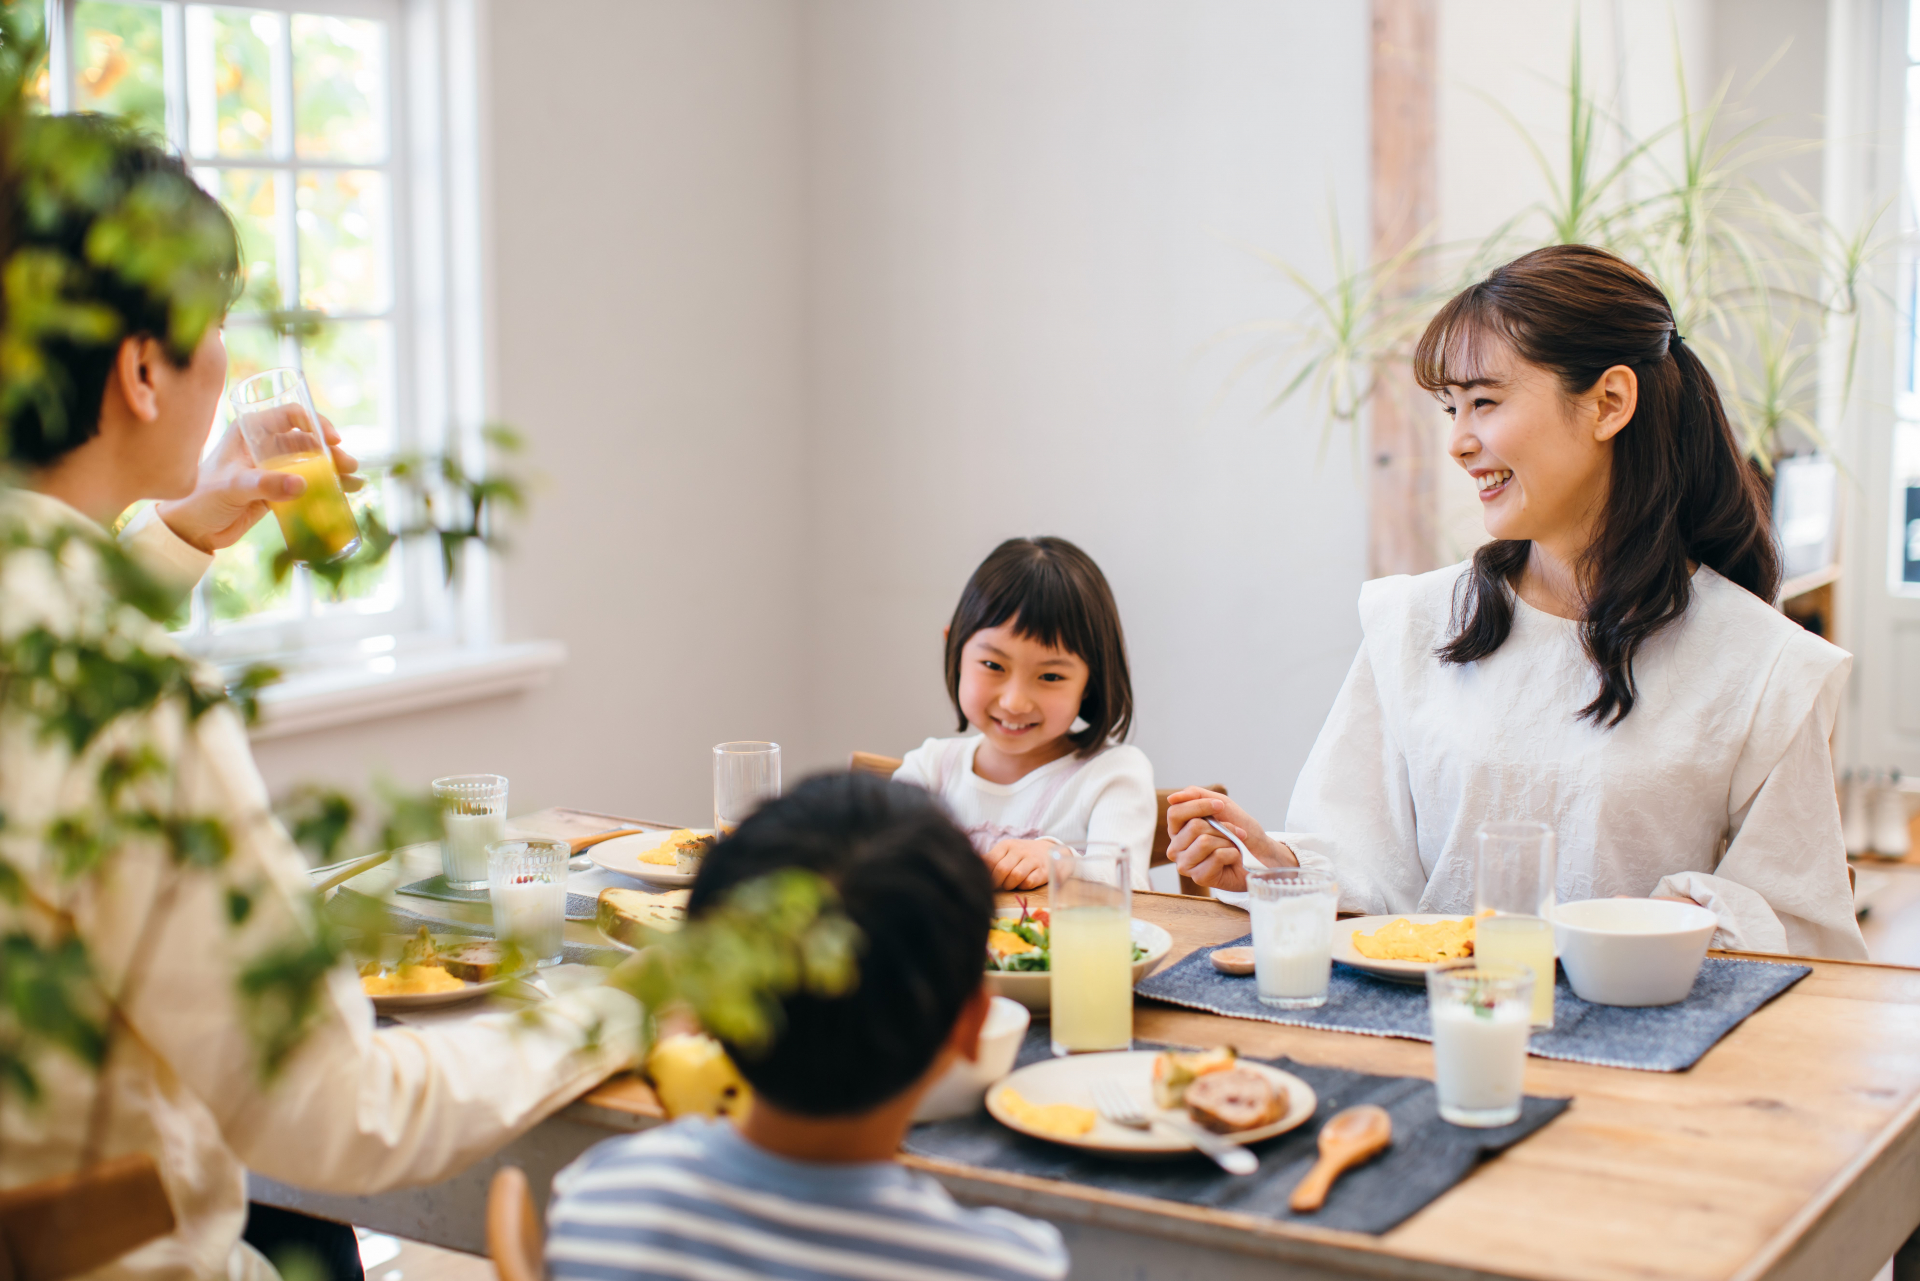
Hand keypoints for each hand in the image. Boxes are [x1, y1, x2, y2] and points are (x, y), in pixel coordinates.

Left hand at [156, 413, 360, 552]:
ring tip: (353, 481)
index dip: (315, 422)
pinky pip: (308, 485)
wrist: (191, 529)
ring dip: (334, 470)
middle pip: (307, 440)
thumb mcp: (232, 487)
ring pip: (311, 463)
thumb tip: (302, 485)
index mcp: (250, 432)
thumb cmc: (201, 498)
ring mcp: (272, 469)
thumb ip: (265, 485)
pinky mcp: (277, 491)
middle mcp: (264, 446)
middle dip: (331, 451)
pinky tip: (345, 492)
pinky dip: (327, 488)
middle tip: (348, 465)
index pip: (289, 415)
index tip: (332, 439)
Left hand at [985, 839, 1054, 890]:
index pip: (990, 861)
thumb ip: (990, 860)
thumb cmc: (1020, 855)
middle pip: (1002, 870)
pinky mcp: (1043, 871)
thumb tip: (971, 867)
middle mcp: (1019, 850)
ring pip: (1016, 876)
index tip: (986, 882)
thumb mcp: (1005, 852)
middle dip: (997, 882)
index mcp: (1006, 845)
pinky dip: (1023, 887)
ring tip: (1010, 885)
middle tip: (997, 886)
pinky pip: (1029, 882)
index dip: (986, 875)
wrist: (1047, 851)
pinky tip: (1022, 884)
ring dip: (1010, 885)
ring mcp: (1032, 860)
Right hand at [1164, 787, 1294, 892]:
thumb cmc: (1240, 830)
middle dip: (1221, 826)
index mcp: (1177, 830)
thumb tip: (1171, 798)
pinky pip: (1217, 856)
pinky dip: (1232, 853)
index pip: (1175, 813)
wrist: (1261, 854)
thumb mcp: (1221, 804)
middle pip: (1194, 827)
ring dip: (1227, 840)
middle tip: (1233, 833)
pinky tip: (1232, 858)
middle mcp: (1176, 848)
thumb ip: (1196, 795)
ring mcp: (1186, 865)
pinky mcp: (1199, 878)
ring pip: (1205, 842)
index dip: (1200, 806)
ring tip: (1232, 846)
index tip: (1220, 806)